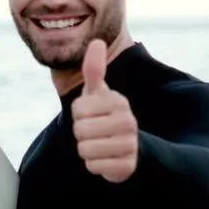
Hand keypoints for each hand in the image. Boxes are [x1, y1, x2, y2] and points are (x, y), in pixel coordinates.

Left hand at [71, 39, 137, 182]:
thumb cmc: (105, 116)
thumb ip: (94, 70)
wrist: (129, 148)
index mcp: (118, 102)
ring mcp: (130, 144)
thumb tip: (96, 42)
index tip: (91, 115)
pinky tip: (106, 159)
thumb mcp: (98, 94)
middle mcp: (128, 122)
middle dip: (81, 134)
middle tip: (95, 132)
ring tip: (100, 145)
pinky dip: (94, 165)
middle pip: (80, 131)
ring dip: (87, 150)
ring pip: (85, 150)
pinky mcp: (128, 166)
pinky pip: (94, 167)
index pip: (78, 110)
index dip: (79, 115)